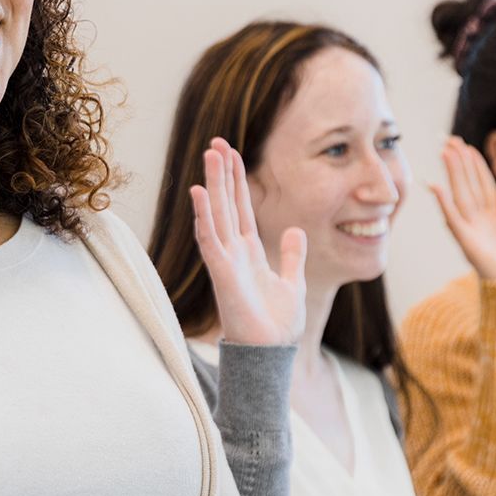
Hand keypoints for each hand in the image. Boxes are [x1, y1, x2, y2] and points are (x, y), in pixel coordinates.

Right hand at [190, 137, 305, 346]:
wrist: (271, 354)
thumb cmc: (278, 326)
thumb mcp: (293, 283)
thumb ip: (293, 256)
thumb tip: (295, 231)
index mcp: (250, 253)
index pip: (241, 208)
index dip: (237, 180)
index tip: (233, 153)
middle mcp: (234, 252)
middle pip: (226, 204)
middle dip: (223, 173)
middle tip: (217, 142)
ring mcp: (226, 261)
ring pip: (217, 214)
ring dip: (213, 184)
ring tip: (211, 154)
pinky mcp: (222, 274)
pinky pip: (211, 239)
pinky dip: (204, 216)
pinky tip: (199, 193)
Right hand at [427, 138, 495, 289]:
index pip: (484, 187)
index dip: (476, 167)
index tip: (468, 146)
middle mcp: (481, 224)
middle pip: (469, 186)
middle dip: (460, 163)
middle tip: (449, 139)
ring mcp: (472, 233)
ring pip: (460, 196)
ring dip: (452, 173)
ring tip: (445, 150)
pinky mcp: (468, 244)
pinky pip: (453, 220)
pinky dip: (444, 203)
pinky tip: (435, 185)